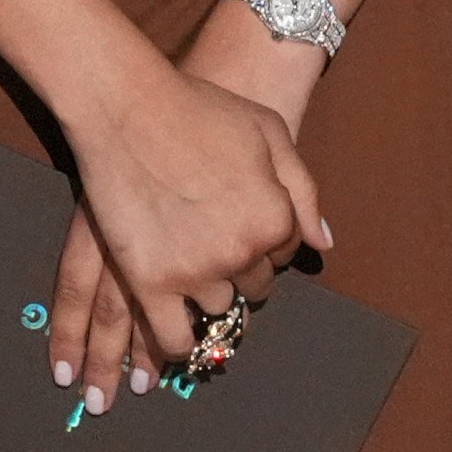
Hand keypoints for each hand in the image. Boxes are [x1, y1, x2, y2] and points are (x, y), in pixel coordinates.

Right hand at [47, 47, 326, 411]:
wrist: (129, 108)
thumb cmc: (201, 110)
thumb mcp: (270, 132)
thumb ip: (303, 190)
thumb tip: (322, 243)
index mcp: (274, 217)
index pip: (283, 254)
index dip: (265, 243)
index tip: (242, 230)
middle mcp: (242, 252)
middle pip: (253, 287)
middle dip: (239, 274)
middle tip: (215, 252)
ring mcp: (196, 271)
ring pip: (216, 310)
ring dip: (208, 299)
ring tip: (191, 280)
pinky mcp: (150, 282)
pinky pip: (173, 336)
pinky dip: (176, 343)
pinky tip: (173, 334)